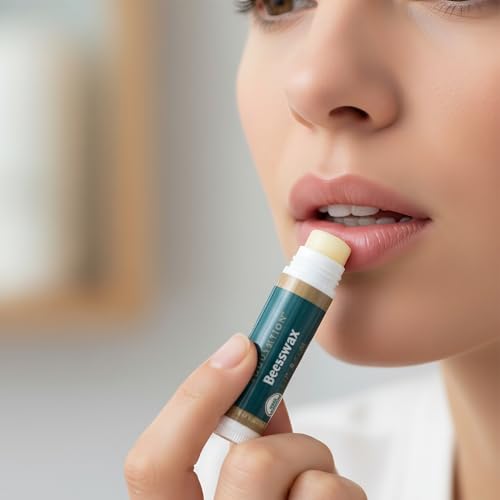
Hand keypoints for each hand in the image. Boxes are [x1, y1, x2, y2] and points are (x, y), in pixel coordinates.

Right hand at [124, 333, 366, 498]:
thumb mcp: (240, 496)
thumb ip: (241, 451)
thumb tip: (261, 394)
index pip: (151, 465)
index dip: (194, 396)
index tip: (240, 349)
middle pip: (251, 464)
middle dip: (289, 442)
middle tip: (300, 450)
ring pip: (315, 484)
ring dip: (325, 473)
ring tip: (324, 496)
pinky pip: (343, 499)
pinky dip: (348, 495)